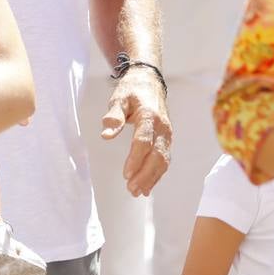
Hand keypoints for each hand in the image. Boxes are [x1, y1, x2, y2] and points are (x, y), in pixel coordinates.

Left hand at [101, 70, 169, 196]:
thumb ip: (114, 116)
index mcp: (150, 115)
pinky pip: (164, 159)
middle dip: (145, 174)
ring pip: (163, 160)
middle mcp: (163, 127)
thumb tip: (106, 135)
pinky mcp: (167, 139)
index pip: (144, 141)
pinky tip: (147, 187)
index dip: (136, 159)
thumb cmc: (132, 90)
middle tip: (131, 189)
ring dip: (151, 178)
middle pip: (156, 155)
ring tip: (138, 192)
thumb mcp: (119, 98)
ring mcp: (167, 134)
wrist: (150, 82)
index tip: (126, 174)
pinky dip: (157, 175)